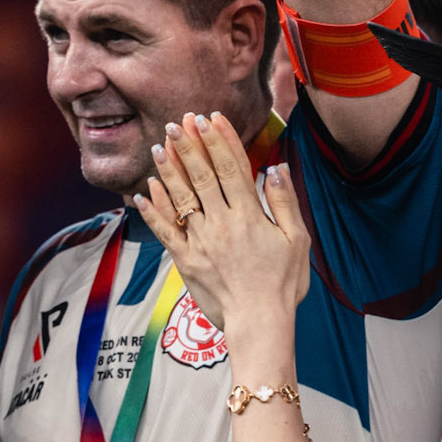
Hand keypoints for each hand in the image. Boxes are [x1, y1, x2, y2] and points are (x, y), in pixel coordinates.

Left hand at [134, 112, 309, 335]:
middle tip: (179, 121)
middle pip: (203, 176)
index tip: (211, 118)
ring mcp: (201, 242)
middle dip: (190, 145)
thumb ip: (285, 202)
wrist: (259, 323)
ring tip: (159, 145)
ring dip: (169, 170)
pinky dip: (153, 211)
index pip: (233, 167)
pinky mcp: (186, 261)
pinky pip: (166, 232)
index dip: (221, 140)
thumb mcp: (297, 240)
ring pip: (181, 198)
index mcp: (250, 215)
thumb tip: (276, 168)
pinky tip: (144, 192)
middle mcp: (222, 223)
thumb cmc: (283, 282)